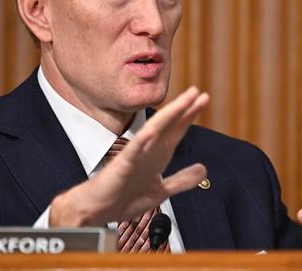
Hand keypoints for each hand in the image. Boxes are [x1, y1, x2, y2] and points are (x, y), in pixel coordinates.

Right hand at [49, 86, 208, 225]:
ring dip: (170, 115)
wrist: (97, 211)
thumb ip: (182, 180)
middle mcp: (149, 150)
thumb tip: (204, 169)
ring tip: (184, 101)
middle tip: (198, 92)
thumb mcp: (161, 190)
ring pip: (155, 130)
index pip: (176, 130)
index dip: (190, 115)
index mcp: (158, 155)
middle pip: (169, 125)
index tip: (203, 99)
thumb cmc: (123, 198)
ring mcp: (136, 155)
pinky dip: (144, 139)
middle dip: (184, 108)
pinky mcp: (123, 164)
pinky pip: (134, 150)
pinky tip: (153, 129)